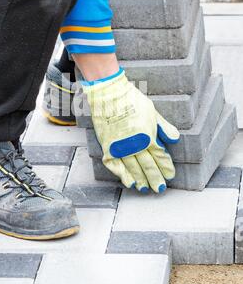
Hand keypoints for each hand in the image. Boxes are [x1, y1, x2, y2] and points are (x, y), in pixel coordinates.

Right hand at [84, 70, 179, 192]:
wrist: (109, 94)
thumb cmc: (132, 99)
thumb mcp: (153, 112)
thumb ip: (164, 127)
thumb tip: (175, 139)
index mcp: (148, 136)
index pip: (160, 156)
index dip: (165, 167)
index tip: (170, 175)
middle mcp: (135, 145)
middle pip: (148, 166)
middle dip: (155, 178)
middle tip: (159, 188)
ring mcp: (120, 147)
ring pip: (132, 168)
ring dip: (140, 179)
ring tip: (145, 189)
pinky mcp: (108, 146)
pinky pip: (115, 165)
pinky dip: (122, 175)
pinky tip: (128, 182)